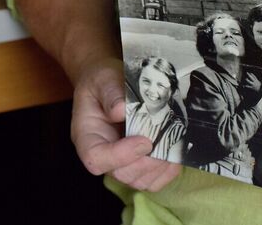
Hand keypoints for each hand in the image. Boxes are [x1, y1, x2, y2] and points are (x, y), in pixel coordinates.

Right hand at [70, 56, 180, 191]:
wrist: (107, 85)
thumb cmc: (101, 82)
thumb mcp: (103, 79)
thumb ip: (111, 93)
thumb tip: (121, 111)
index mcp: (86, 136)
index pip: (95, 158)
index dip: (120, 156)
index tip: (143, 141)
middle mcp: (102, 154)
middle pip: (120, 173)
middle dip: (146, 162)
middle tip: (163, 142)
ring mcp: (119, 162)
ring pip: (138, 181)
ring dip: (159, 168)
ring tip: (171, 147)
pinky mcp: (136, 163)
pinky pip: (151, 180)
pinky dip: (166, 172)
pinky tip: (174, 153)